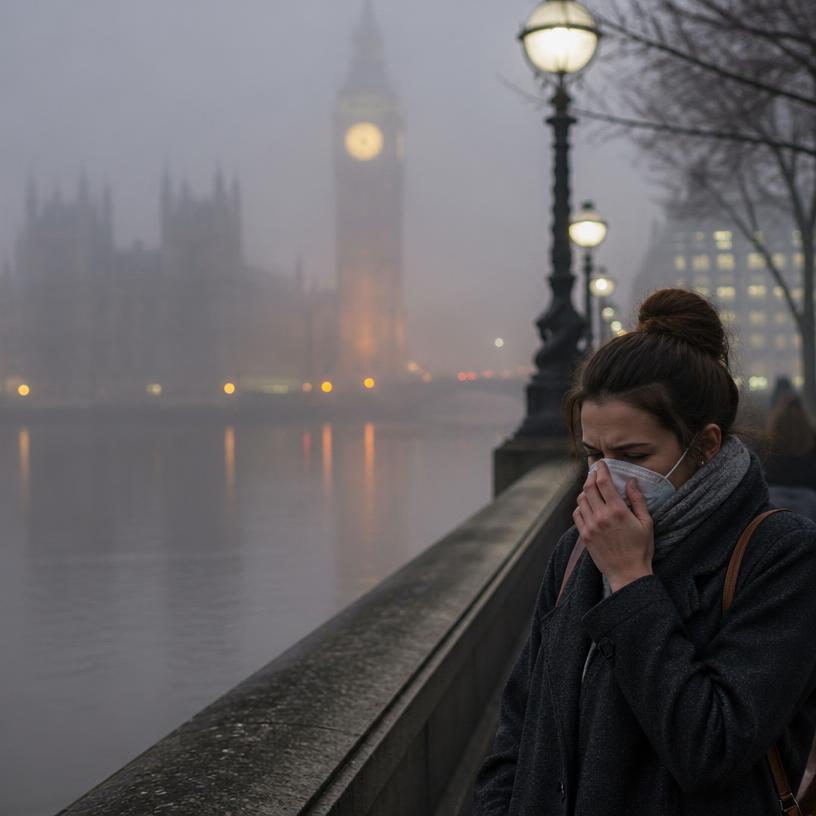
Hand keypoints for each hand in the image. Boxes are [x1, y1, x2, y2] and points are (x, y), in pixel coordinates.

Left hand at [572, 460, 654, 591]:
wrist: (628, 573)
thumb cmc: (641, 549)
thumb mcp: (646, 523)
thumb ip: (638, 500)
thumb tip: (631, 481)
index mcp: (618, 511)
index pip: (603, 483)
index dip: (601, 470)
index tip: (601, 464)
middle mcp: (601, 516)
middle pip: (589, 488)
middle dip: (591, 476)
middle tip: (595, 472)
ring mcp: (590, 526)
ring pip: (581, 499)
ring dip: (586, 490)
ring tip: (592, 488)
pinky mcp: (584, 535)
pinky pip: (577, 514)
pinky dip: (581, 506)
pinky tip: (588, 505)